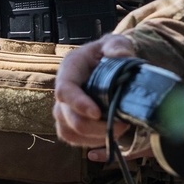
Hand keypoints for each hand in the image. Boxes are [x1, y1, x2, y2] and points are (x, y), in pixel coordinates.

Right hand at [54, 35, 143, 160]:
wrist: (110, 62)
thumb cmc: (111, 52)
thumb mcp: (116, 42)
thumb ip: (118, 46)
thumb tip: (121, 56)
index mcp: (70, 68)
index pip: (65, 90)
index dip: (78, 104)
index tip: (97, 113)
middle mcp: (62, 90)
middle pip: (67, 116)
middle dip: (93, 126)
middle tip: (121, 125)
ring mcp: (64, 108)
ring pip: (69, 131)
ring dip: (94, 137)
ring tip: (118, 130)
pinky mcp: (70, 122)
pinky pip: (73, 139)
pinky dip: (91, 142)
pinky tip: (110, 136)